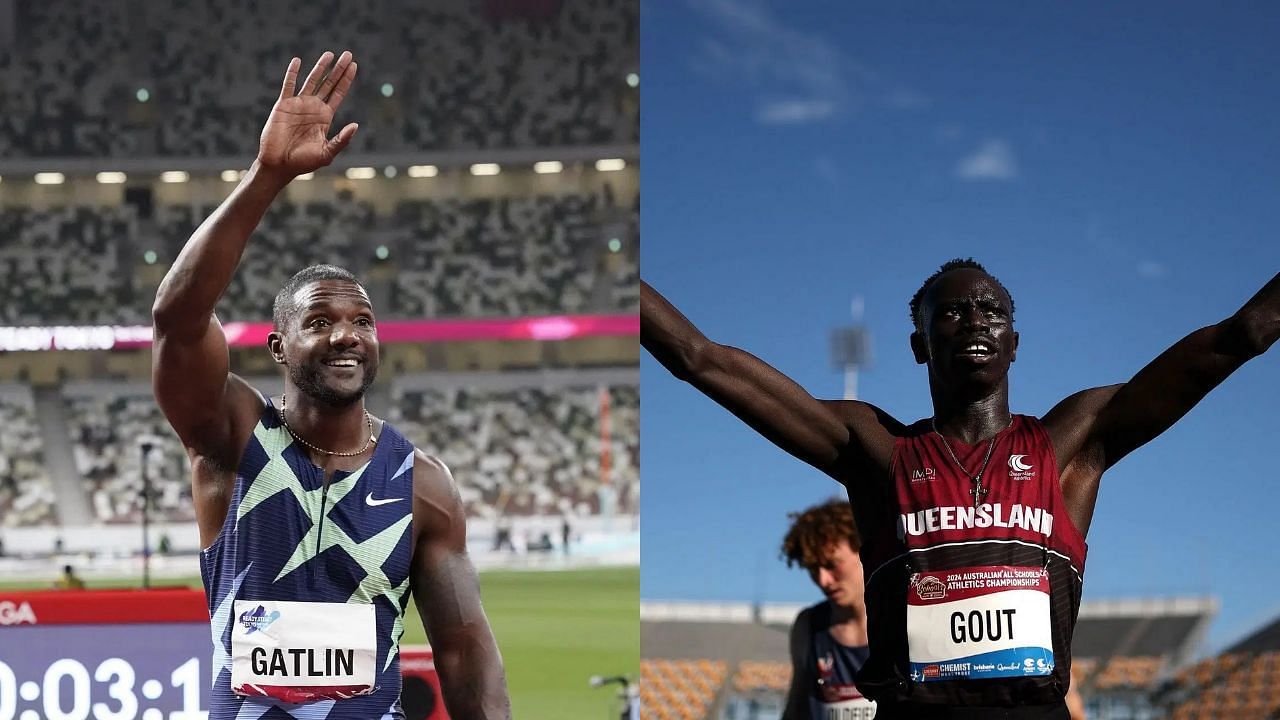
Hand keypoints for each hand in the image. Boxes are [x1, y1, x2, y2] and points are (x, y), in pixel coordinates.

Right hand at [257, 51, 358, 176]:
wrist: (279, 164)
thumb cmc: (303, 162)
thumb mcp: (327, 153)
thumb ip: (341, 140)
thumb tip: (355, 125)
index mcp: (325, 117)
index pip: (339, 93)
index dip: (346, 80)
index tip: (354, 66)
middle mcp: (313, 108)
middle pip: (329, 83)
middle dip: (338, 69)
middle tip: (348, 54)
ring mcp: (298, 105)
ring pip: (311, 81)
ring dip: (320, 67)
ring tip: (330, 54)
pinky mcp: (283, 105)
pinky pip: (288, 85)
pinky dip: (292, 73)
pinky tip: (297, 61)